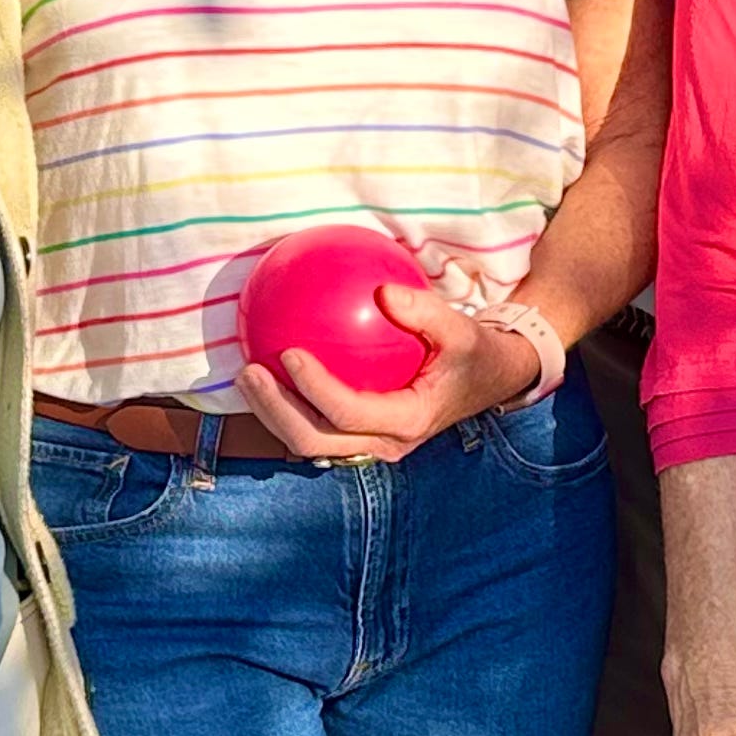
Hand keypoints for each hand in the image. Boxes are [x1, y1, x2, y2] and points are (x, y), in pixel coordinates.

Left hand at [233, 281, 538, 462]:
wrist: (488, 380)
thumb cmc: (473, 352)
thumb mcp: (461, 329)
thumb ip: (425, 311)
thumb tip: (381, 289)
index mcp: (408, 422)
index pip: (349, 413)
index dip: (314, 389)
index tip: (289, 351)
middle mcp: (384, 443)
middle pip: (315, 441)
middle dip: (275, 412)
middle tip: (250, 371)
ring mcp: (369, 445)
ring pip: (308, 443)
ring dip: (271, 415)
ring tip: (247, 375)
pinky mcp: (359, 436)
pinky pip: (316, 427)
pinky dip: (287, 406)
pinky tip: (268, 372)